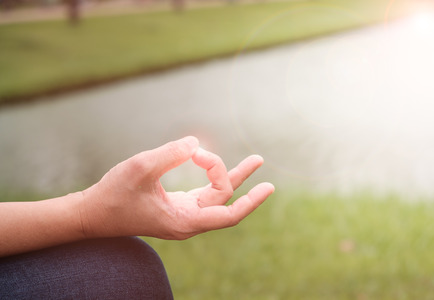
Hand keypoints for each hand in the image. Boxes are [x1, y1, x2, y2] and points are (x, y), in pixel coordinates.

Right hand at [80, 136, 274, 239]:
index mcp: (184, 221)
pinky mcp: (177, 206)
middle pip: (224, 199)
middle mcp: (188, 221)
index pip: (229, 215)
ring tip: (256, 161)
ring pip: (216, 196)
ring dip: (231, 176)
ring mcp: (183, 214)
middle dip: (235, 174)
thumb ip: (169, 154)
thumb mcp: (140, 168)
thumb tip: (196, 143)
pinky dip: (212, 176)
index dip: (251, 202)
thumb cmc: (114, 195)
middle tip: (256, 158)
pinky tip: (215, 162)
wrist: (92, 214)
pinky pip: (204, 192)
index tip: (266, 185)